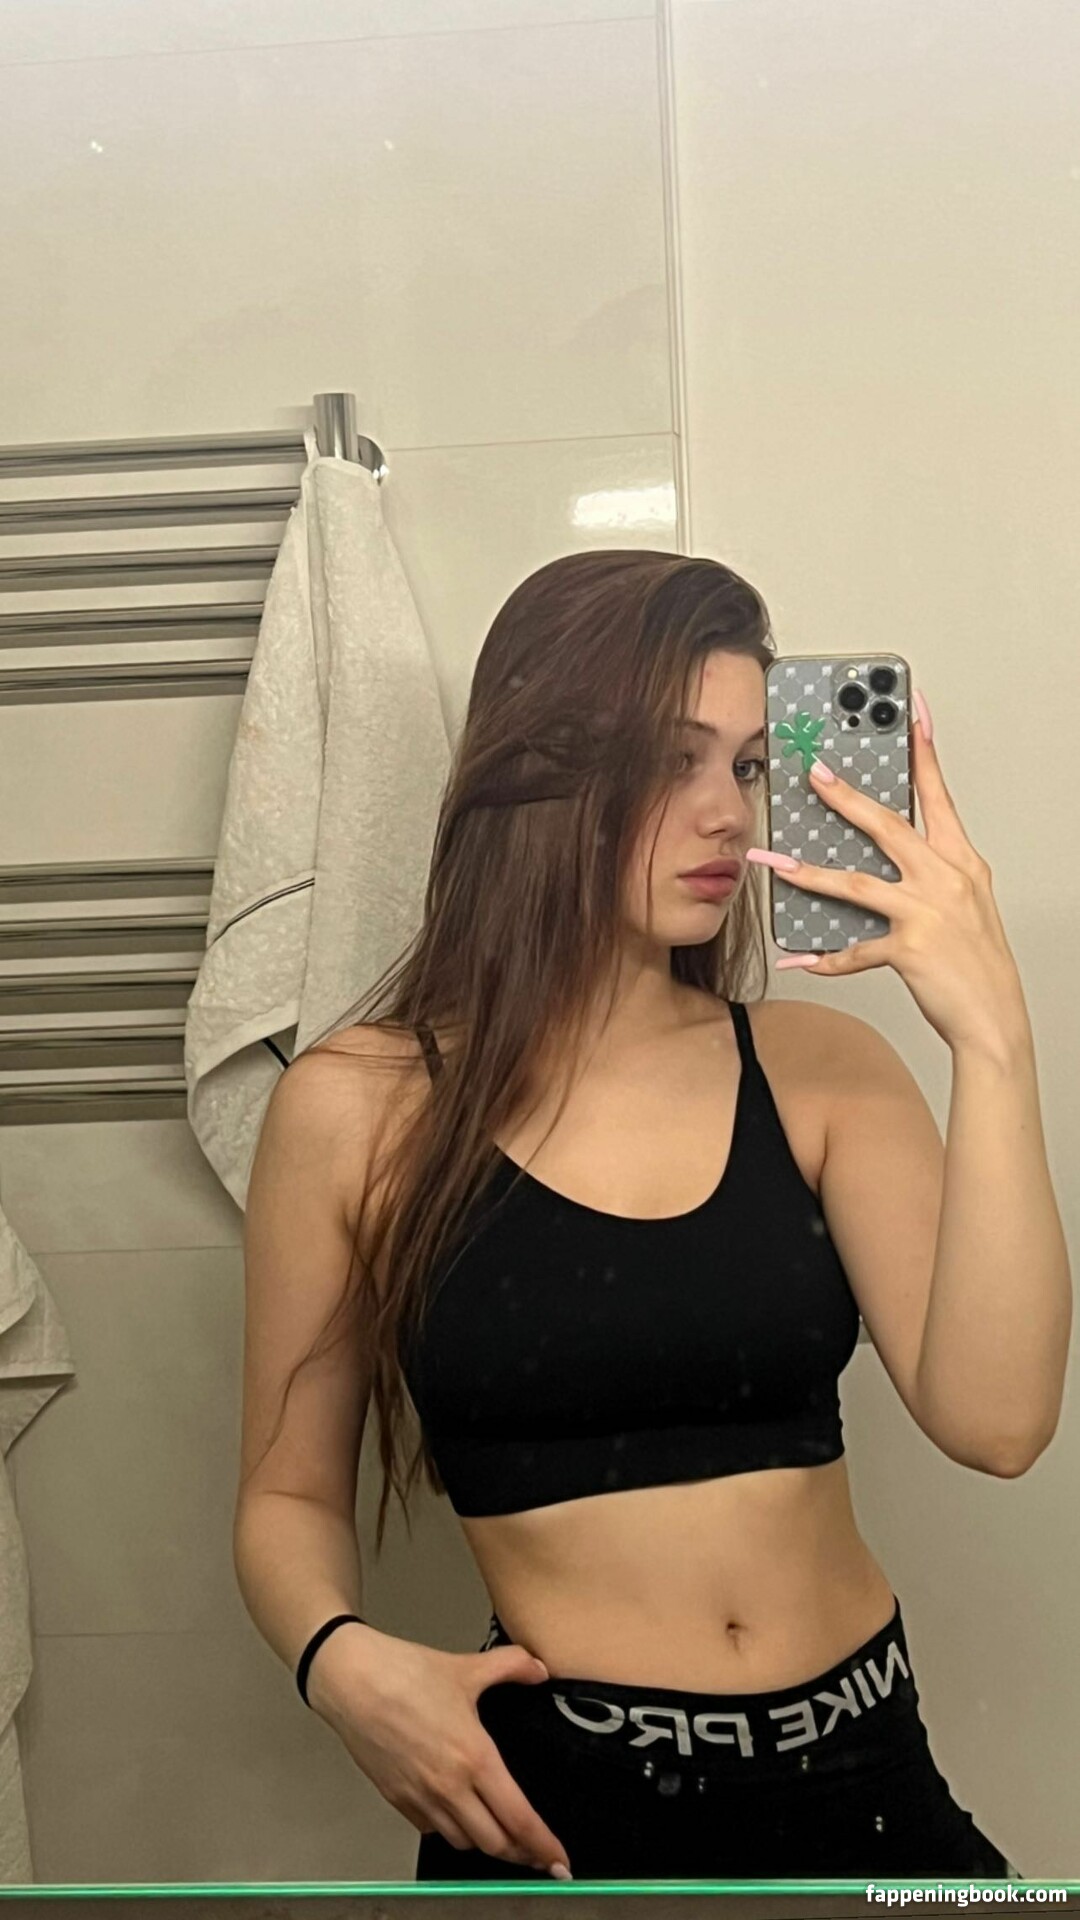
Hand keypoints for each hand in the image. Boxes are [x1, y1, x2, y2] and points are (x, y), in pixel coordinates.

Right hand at [309, 1626, 571, 1878]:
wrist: (353, 1681)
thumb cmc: (406, 1674)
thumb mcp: (467, 1667)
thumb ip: (511, 1666)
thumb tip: (539, 1669)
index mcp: (475, 1759)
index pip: (519, 1819)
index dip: (543, 1845)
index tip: (560, 1860)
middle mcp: (450, 1788)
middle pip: (494, 1844)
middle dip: (520, 1851)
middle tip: (535, 1848)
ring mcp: (421, 1798)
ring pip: (463, 1841)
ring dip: (485, 1842)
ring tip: (499, 1831)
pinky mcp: (397, 1799)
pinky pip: (432, 1829)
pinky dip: (450, 1828)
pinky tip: (457, 1812)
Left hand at [746, 692, 1029, 1053]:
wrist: (995, 1019)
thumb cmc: (977, 962)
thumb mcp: (965, 903)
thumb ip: (928, 872)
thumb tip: (881, 855)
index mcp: (961, 861)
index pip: (939, 794)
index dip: (924, 751)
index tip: (911, 711)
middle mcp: (946, 879)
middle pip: (888, 826)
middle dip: (845, 797)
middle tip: (813, 773)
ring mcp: (927, 913)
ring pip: (856, 883)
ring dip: (808, 873)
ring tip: (773, 862)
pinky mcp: (910, 949)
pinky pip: (854, 950)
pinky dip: (824, 957)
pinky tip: (799, 957)